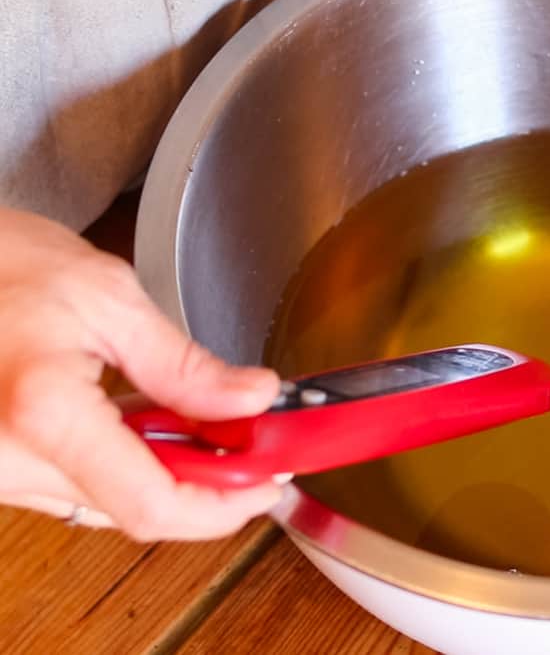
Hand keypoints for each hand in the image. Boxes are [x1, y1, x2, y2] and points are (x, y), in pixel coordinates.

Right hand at [0, 207, 282, 540]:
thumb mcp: (108, 298)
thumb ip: (186, 364)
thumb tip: (253, 399)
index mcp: (44, 414)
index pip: (152, 503)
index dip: (222, 506)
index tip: (266, 484)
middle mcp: (8, 460)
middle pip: (135, 510)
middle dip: (204, 483)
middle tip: (249, 443)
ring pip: (107, 504)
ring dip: (166, 474)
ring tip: (197, 422)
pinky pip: (74, 488)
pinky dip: (124, 465)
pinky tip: (145, 424)